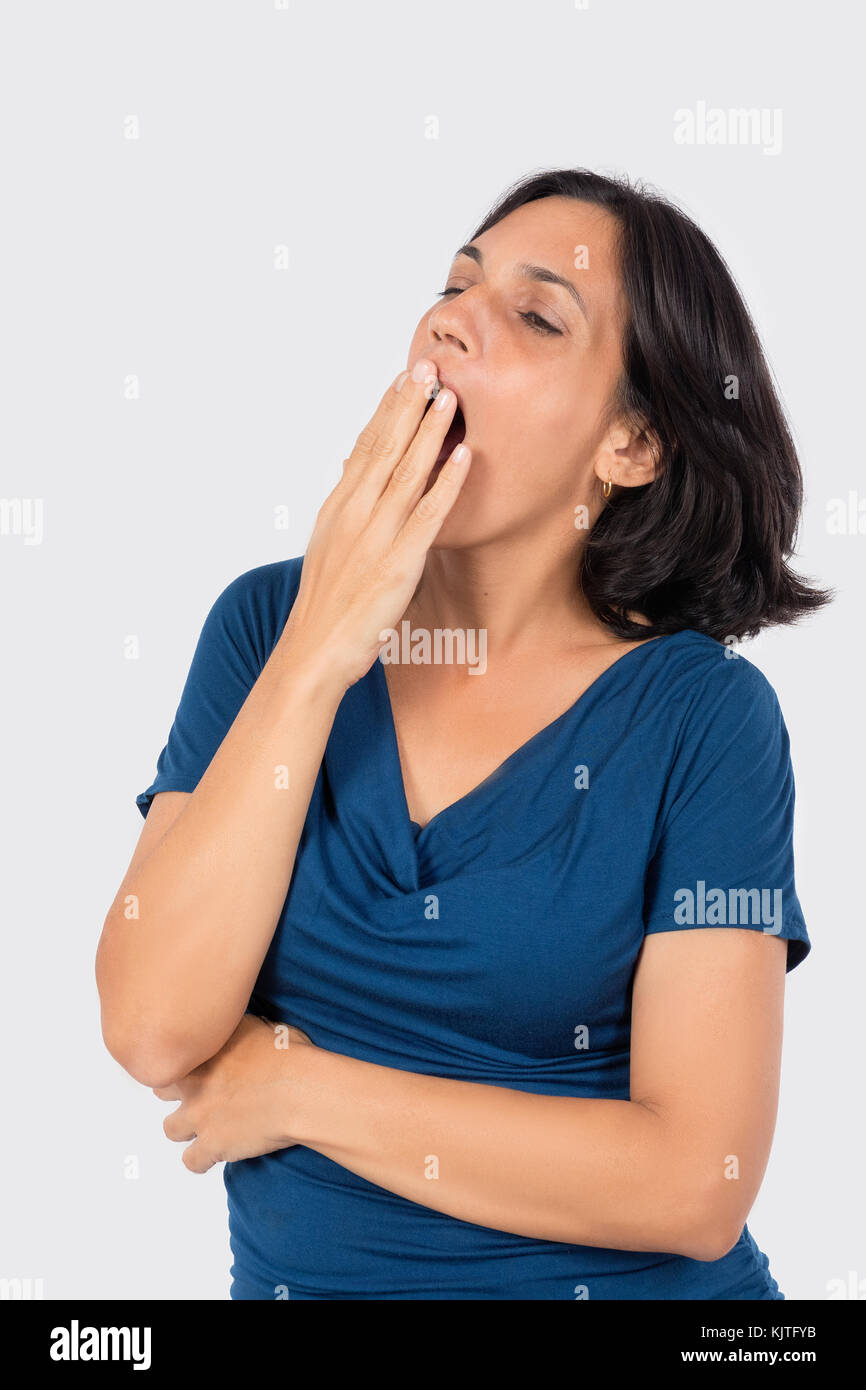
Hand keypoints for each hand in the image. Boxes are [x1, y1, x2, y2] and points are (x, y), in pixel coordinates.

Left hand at [153, 1013, 313, 1173]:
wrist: (299, 1091)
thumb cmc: (288, 1056)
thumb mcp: (257, 1025)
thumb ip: (232, 1029)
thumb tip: (228, 1027)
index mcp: (202, 1053)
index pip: (170, 1058)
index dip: (183, 1065)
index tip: (195, 1068)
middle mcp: (193, 1083)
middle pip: (162, 1092)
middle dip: (179, 1094)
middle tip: (201, 1095)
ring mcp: (199, 1117)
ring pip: (171, 1129)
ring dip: (186, 1128)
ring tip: (206, 1126)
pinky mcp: (212, 1145)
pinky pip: (191, 1162)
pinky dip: (201, 1160)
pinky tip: (215, 1153)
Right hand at [280, 359, 471, 690]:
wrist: (313, 650)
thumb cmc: (326, 605)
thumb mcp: (329, 545)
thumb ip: (348, 510)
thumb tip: (359, 477)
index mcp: (338, 506)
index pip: (364, 445)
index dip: (387, 409)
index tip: (404, 378)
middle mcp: (355, 513)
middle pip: (384, 447)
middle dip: (409, 404)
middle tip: (430, 365)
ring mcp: (376, 536)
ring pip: (406, 471)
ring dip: (431, 432)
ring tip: (450, 397)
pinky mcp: (398, 563)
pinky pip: (427, 516)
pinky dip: (445, 484)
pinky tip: (462, 458)